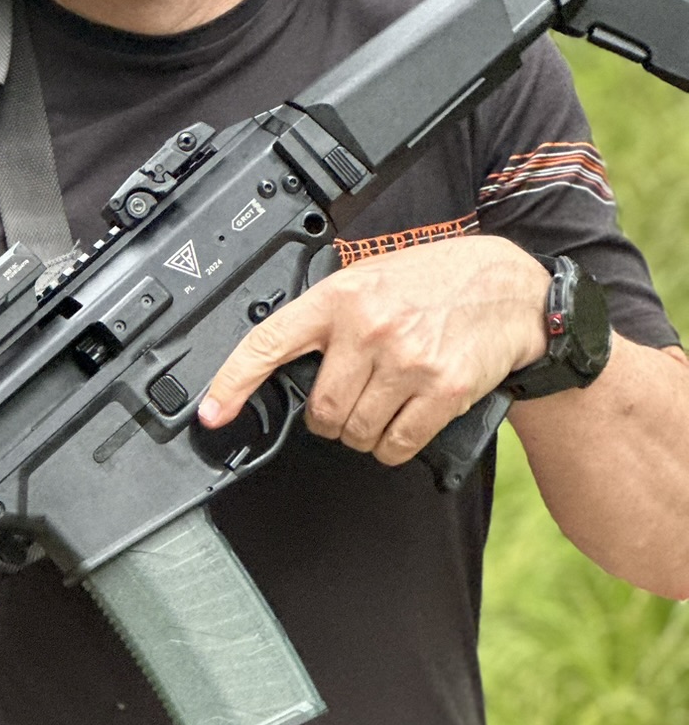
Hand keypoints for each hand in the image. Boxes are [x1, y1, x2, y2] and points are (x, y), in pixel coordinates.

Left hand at [198, 237, 551, 467]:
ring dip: (363, 433)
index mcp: (340, 297)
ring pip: (356, 432)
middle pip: (321, 409)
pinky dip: (394, 445)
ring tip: (384, 402)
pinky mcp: (443, 390)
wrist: (512, 288)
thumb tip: (284, 363)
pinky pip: (397, 445)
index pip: (268, 343)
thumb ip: (329, 316)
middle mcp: (369, 328)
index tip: (212, 412)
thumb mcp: (371, 279)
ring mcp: (407, 361)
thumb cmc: (437, 283)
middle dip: (329, 417)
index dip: (232, 382)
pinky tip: (406, 420)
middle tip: (350, 399)